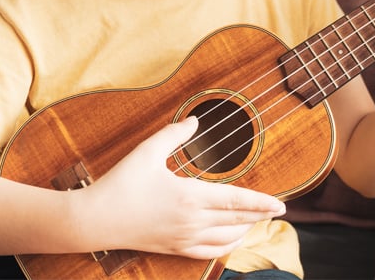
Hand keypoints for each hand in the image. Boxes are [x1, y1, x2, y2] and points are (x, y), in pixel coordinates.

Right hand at [76, 116, 285, 258]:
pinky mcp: (173, 248)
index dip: (261, 203)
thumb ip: (174, 134)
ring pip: (225, 238)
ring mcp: (183, 238)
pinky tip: (232, 239)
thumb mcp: (147, 151)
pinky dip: (226, 246)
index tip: (281, 204)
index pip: (236, 201)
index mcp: (190, 197)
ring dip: (245, 229)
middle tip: (278, 211)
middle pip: (236, 220)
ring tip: (258, 221)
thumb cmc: (120, 184)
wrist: (93, 220)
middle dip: (260, 215)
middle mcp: (191, 221)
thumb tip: (195, 120)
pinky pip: (208, 253)